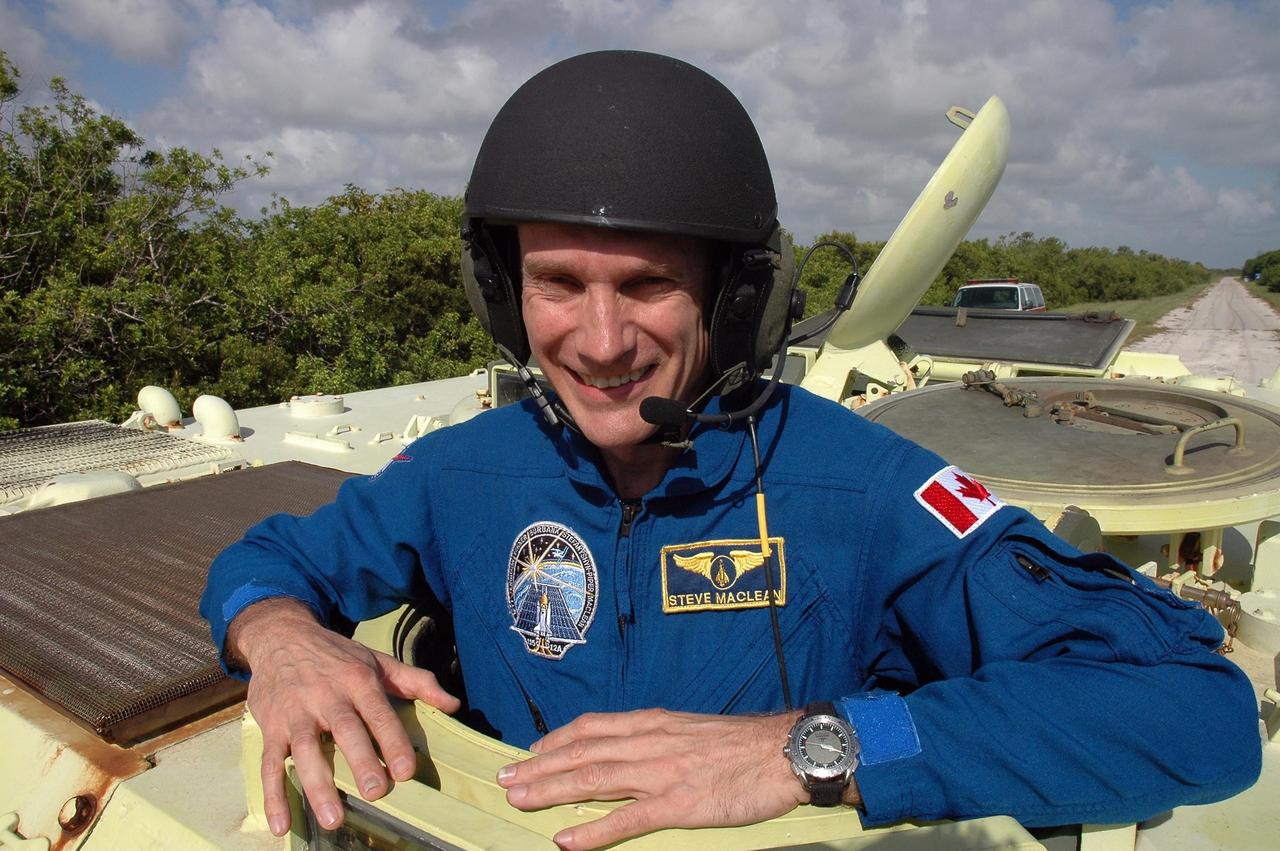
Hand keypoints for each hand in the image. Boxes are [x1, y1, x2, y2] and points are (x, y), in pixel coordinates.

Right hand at [230, 598, 460, 836]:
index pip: (379, 712)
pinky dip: (273, 794)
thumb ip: (417, 682)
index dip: (393, 741)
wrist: (281, 637)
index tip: (406, 771)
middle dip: (361, 761)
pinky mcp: (271, 727)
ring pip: (306, 749)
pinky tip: (281, 824)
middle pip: (345, 730)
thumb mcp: (378, 660)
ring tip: (333, 819)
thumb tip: (454, 705)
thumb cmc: (337, 655)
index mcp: (358, 680)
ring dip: (318, 785)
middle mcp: (327, 696)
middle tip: (377, 793)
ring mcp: (296, 712)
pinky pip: (269, 762)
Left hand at [495, 708, 807, 849]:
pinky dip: (592, 829)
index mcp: (652, 723)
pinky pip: (626, 819)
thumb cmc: (742, 744)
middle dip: (538, 765)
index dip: (555, 739)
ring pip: (593, 779)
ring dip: (550, 790)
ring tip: (517, 799)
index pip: (590, 727)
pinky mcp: (679, 804)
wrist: (784, 751)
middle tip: (504, 777)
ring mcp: (661, 773)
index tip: (530, 750)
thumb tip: (631, 750)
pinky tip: (565, 838)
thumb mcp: (692, 729)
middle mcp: (649, 742)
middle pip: (581, 753)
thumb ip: (658, 738)